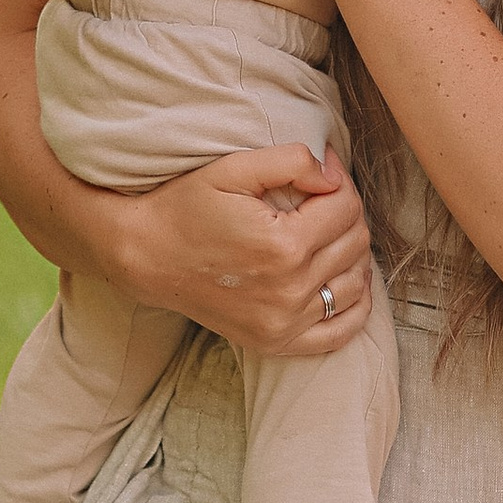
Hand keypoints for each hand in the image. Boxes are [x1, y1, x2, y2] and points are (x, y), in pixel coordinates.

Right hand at [109, 144, 375, 358]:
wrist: (146, 257)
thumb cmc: (186, 207)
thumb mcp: (233, 169)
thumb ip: (291, 161)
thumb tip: (335, 175)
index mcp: (284, 244)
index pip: (346, 206)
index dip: (339, 180)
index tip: (322, 171)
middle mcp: (290, 289)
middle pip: (355, 242)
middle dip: (347, 213)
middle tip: (321, 200)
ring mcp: (285, 322)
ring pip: (356, 283)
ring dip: (352, 254)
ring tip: (328, 234)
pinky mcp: (277, 341)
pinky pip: (342, 331)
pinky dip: (356, 306)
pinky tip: (345, 280)